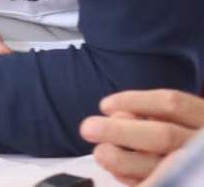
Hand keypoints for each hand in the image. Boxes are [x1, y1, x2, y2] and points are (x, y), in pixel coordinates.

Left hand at [81, 90, 203, 185]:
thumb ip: (155, 117)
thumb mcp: (179, 121)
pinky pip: (157, 186)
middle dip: (120, 132)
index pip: (171, 103)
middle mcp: (201, 146)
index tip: (104, 105)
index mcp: (202, 118)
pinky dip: (132, 180)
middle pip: (163, 136)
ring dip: (122, 160)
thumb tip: (117, 117)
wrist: (197, 168)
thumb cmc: (183, 143)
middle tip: (87, 128)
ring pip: (162, 168)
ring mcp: (197, 172)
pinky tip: (119, 174)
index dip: (134, 101)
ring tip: (101, 153)